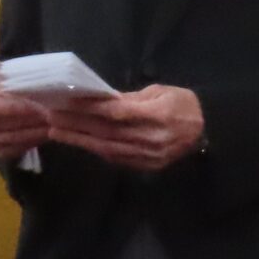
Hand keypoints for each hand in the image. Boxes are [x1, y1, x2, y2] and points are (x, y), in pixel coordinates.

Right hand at [0, 82, 50, 157]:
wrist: (3, 106)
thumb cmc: (8, 90)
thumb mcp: (11, 83)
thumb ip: (20, 87)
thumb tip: (40, 93)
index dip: (16, 108)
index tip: (37, 107)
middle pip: (4, 124)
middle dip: (30, 120)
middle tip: (52, 116)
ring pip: (12, 138)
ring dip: (35, 132)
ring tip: (53, 125)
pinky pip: (15, 150)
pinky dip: (32, 142)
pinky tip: (45, 134)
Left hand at [46, 84, 204, 171]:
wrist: (207, 131)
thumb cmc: (184, 104)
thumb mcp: (161, 92)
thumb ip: (132, 98)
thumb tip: (102, 100)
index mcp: (158, 115)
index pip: (118, 112)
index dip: (92, 108)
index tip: (68, 102)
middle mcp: (151, 138)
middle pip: (107, 132)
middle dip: (77, 124)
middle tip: (51, 117)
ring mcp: (148, 155)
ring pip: (107, 148)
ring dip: (79, 140)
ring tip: (56, 131)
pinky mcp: (145, 166)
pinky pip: (115, 158)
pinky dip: (95, 149)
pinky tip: (78, 142)